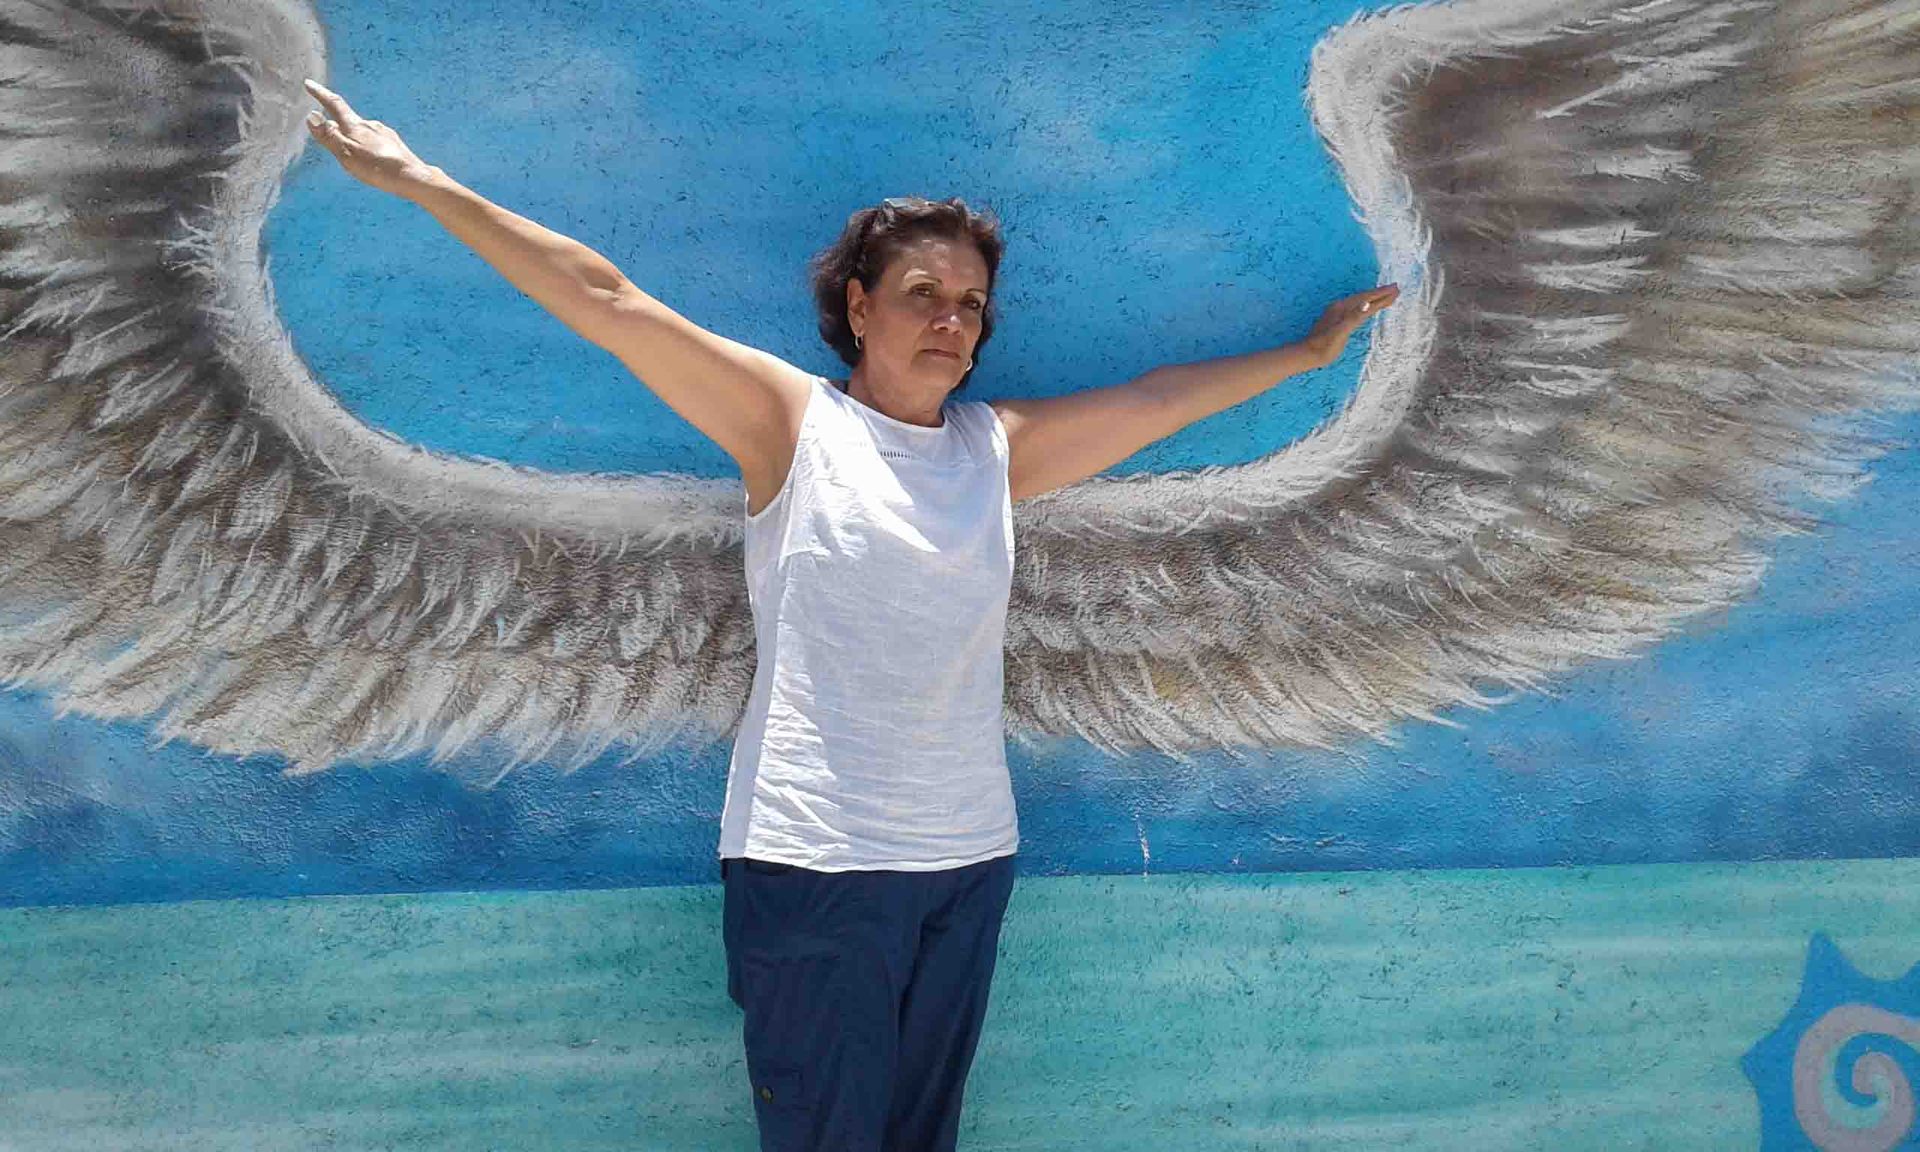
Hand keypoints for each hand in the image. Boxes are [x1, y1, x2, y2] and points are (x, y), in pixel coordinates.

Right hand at [302, 78, 437, 199]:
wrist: (413, 177)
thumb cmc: (378, 168)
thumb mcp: (347, 153)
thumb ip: (329, 136)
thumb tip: (312, 116)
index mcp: (356, 126)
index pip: (335, 104)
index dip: (321, 94)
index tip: (309, 84)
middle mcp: (372, 125)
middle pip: (348, 119)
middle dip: (335, 121)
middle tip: (324, 124)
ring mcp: (385, 135)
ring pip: (362, 131)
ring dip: (351, 134)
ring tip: (346, 145)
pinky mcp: (395, 146)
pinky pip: (374, 141)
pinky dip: (366, 144)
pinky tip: (369, 156)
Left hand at [1304, 283, 1399, 366]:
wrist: (1307, 354)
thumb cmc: (1324, 346)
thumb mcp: (1341, 333)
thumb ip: (1354, 317)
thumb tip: (1366, 303)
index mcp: (1343, 308)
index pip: (1366, 299)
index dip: (1381, 295)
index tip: (1396, 289)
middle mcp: (1340, 307)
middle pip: (1364, 297)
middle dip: (1380, 293)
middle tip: (1396, 288)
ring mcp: (1338, 313)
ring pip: (1360, 302)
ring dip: (1374, 298)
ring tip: (1387, 295)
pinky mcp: (1337, 320)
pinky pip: (1355, 309)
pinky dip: (1366, 306)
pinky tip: (1367, 308)